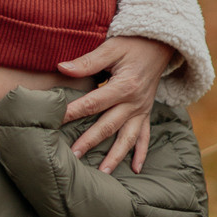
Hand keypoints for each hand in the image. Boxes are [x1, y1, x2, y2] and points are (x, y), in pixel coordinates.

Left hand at [60, 35, 173, 174]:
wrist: (160, 45)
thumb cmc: (132, 44)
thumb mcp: (111, 48)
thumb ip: (87, 61)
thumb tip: (62, 67)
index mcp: (124, 86)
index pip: (94, 102)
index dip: (74, 111)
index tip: (57, 120)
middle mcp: (135, 102)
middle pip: (108, 125)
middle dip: (90, 141)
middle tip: (73, 156)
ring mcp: (142, 110)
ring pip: (127, 138)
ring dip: (115, 156)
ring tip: (102, 172)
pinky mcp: (147, 113)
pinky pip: (145, 136)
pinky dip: (141, 153)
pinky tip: (136, 169)